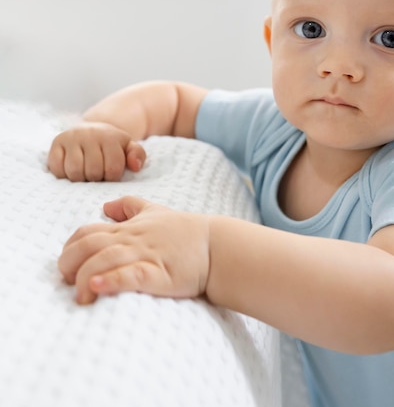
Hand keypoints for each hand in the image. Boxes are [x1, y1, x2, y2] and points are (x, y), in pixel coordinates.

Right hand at [47, 122, 146, 180]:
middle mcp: (90, 135)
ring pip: (74, 171)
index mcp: (110, 137)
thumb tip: (135, 166)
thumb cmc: (112, 144)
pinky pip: (57, 167)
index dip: (112, 177)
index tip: (110, 174)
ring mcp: (71, 138)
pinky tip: (71, 170)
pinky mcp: (56, 142)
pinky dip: (63, 174)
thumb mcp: (129, 147)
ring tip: (85, 174)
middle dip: (96, 178)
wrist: (92, 129)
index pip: (113, 169)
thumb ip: (137, 155)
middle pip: (93, 171)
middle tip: (97, 175)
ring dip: (80, 179)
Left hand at [58, 196, 210, 304]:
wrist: (216, 246)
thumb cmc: (185, 231)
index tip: (67, 266)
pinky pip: (131, 275)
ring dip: (85, 277)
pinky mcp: (159, 274)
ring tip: (81, 295)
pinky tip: (98, 287)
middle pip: (89, 245)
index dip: (69, 248)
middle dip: (69, 263)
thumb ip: (130, 206)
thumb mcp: (156, 211)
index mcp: (129, 228)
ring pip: (105, 259)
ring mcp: (146, 255)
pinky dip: (111, 281)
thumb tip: (105, 206)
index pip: (87, 232)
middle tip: (67, 282)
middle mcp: (133, 239)